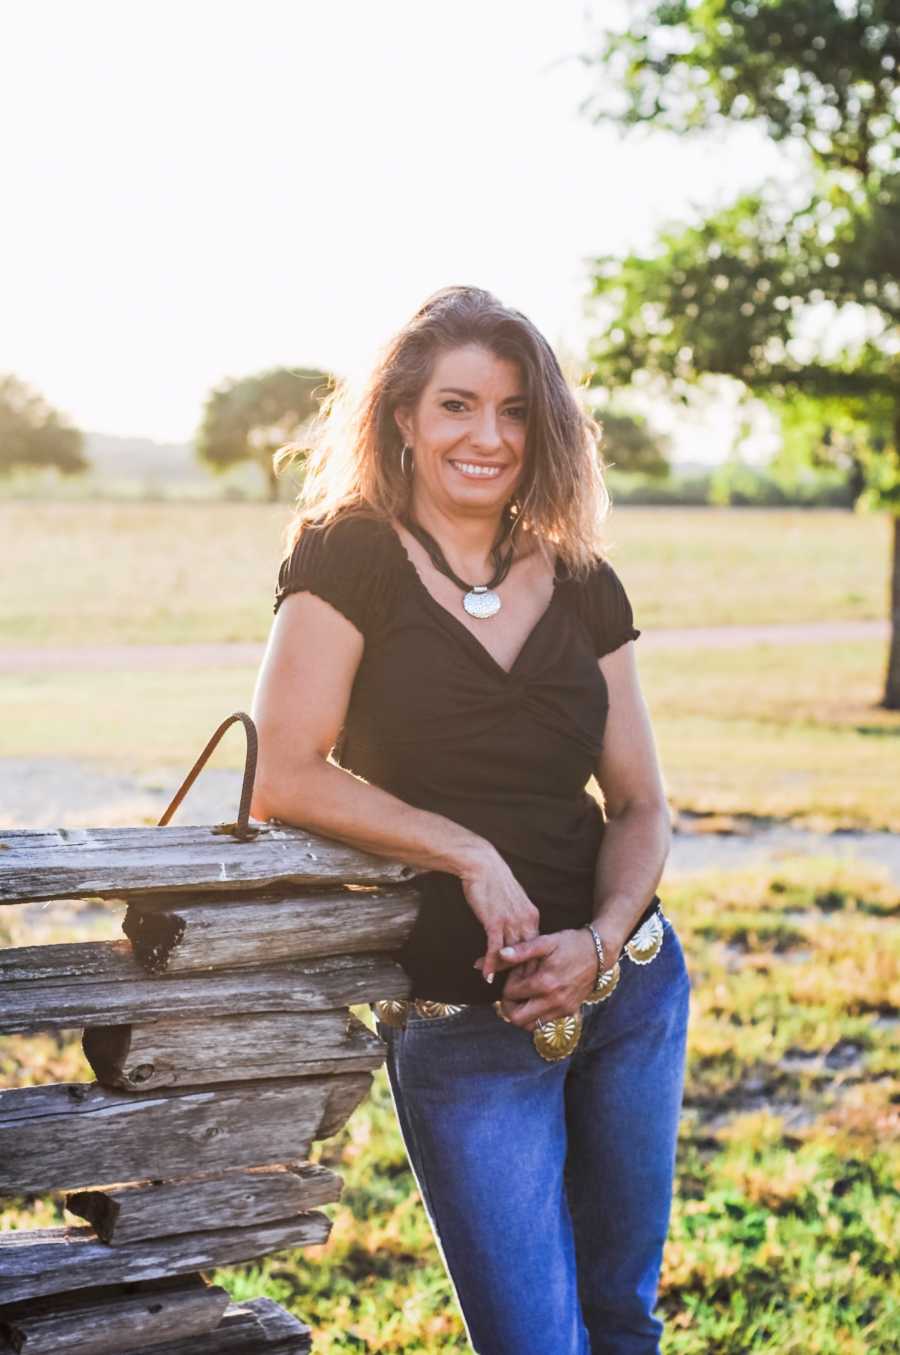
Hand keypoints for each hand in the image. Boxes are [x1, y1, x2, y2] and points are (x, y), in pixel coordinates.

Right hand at [459, 846, 540, 984]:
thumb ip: (517, 917)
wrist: (482, 864)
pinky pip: (494, 949)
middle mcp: (525, 921)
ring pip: (511, 955)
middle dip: (524, 976)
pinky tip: (486, 976)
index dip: (533, 965)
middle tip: (520, 994)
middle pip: (528, 955)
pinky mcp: (494, 921)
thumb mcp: (513, 900)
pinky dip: (491, 964)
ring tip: (503, 992)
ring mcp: (511, 922)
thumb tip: (516, 932)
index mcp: (532, 916)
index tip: (530, 981)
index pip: (536, 947)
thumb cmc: (494, 881)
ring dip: (505, 974)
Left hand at [487, 927, 622, 1031]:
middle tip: (512, 991)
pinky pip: (544, 1023)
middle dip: (508, 1006)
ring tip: (525, 995)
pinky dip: (535, 1014)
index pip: (511, 994)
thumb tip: (500, 954)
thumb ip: (522, 950)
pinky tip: (538, 997)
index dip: (507, 984)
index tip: (514, 974)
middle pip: (516, 1019)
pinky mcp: (569, 1012)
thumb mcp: (546, 942)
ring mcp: (562, 1009)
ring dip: (522, 1013)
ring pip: (530, 1025)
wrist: (599, 953)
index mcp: (545, 983)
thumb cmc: (571, 944)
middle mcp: (554, 1001)